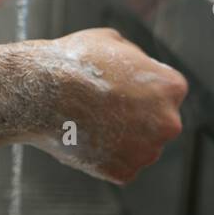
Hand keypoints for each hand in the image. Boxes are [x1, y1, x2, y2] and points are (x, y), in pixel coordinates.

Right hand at [35, 28, 186, 182]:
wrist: (41, 93)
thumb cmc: (73, 63)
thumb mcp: (113, 41)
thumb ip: (136, 59)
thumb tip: (138, 69)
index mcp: (172, 87)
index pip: (167, 91)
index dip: (142, 89)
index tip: (120, 89)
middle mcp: (168, 122)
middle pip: (158, 122)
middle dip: (137, 117)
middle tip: (106, 109)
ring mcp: (147, 151)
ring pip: (140, 146)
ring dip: (122, 139)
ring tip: (91, 123)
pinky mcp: (124, 172)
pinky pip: (119, 166)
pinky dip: (105, 157)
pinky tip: (86, 139)